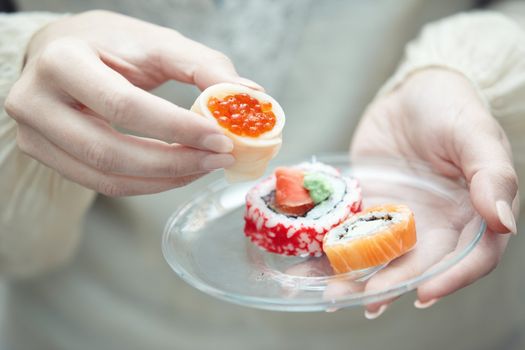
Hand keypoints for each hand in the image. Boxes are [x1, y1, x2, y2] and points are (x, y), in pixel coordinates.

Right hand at [5, 10, 260, 195]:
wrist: (59, 52)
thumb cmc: (109, 45)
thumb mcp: (154, 43)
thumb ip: (202, 65)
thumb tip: (250, 93)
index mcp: (61, 61)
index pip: (125, 106)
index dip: (178, 128)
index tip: (222, 138)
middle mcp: (35, 101)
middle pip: (111, 152)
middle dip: (175, 163)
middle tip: (218, 159)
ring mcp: (33, 134)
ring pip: (106, 178)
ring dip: (164, 179)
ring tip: (203, 166)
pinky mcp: (44, 155)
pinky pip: (102, 184)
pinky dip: (146, 184)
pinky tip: (177, 172)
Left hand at [351, 68, 518, 316]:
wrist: (410, 93)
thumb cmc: (451, 108)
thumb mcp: (476, 134)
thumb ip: (492, 175)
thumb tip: (503, 221)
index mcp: (473, 214)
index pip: (471, 258)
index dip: (451, 279)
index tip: (424, 294)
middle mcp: (436, 225)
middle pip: (419, 265)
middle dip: (393, 284)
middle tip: (367, 301)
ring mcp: (399, 219)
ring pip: (380, 256)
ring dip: (357, 277)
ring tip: (331, 294)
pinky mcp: (368, 209)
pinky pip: (350, 233)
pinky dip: (331, 250)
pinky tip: (309, 264)